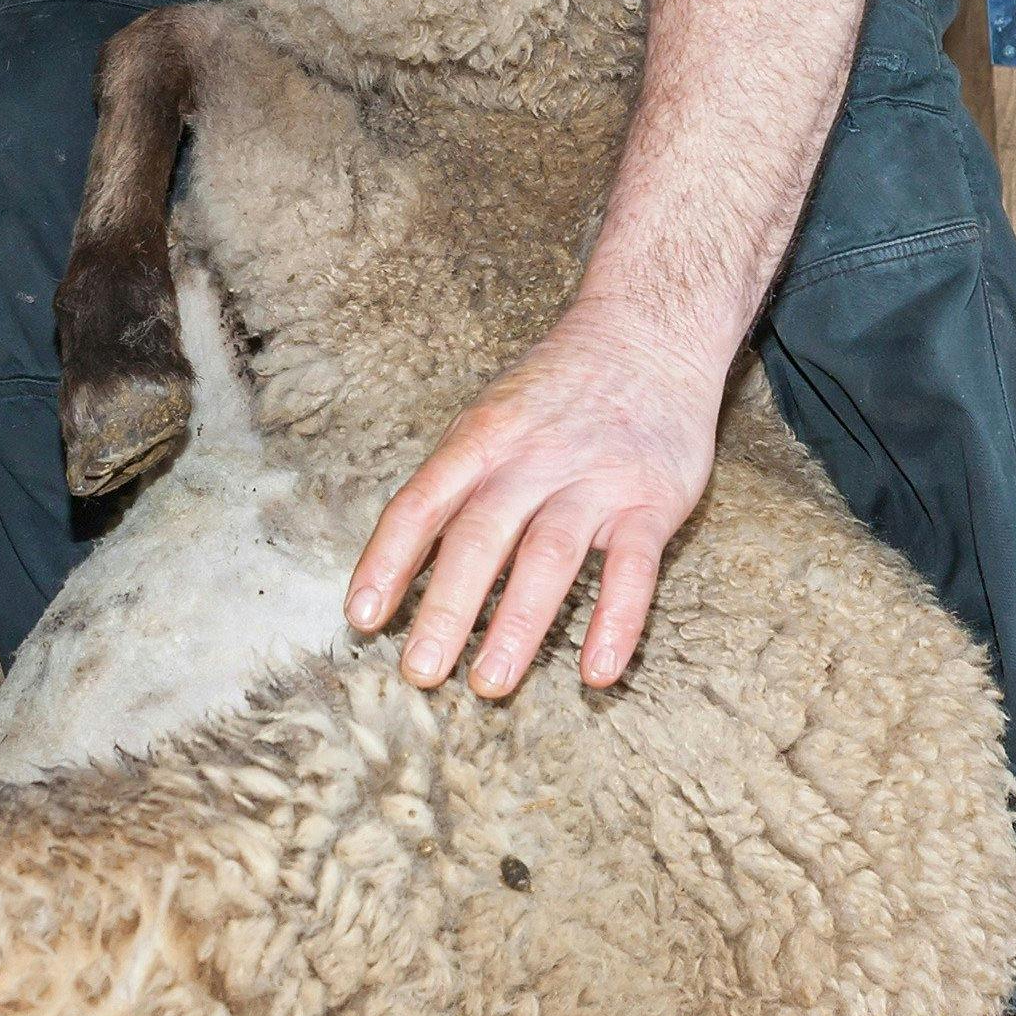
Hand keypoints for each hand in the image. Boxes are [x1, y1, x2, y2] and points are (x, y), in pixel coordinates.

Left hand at [347, 306, 719, 696]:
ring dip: (517, 626)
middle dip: (447, 610)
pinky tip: (596, 672)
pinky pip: (633, 570)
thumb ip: (454, 484)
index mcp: (482, 438)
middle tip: (420, 672)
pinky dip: (615, 622)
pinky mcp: (651, 501)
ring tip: (489, 682)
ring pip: (549, 558)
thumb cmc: (556, 390)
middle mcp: (532, 459)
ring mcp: (594, 480)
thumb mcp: (491, 416)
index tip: (363, 617)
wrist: (649, 333)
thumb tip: (400, 564)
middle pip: (480, 538)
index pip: (422, 502)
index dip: (388, 561)